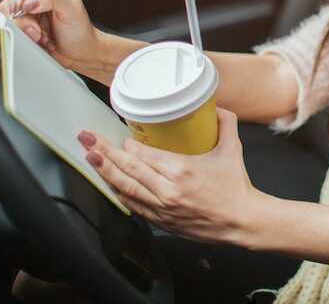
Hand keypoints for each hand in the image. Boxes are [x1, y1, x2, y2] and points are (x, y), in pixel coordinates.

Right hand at [0, 0, 99, 70]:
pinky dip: (21, 33)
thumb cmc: (79, 30)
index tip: (26, 5)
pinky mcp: (19, 20)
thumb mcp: (72, 9)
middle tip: (38, 26)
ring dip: (24, 26)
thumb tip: (30, 0)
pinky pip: (7, 23)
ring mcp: (26, 4)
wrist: (77, 51)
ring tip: (41, 33)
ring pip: (6, 10)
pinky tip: (36, 36)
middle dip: (24, 14)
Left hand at [77, 108, 264, 245]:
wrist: (241, 221)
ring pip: (125, 188)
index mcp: (182, 170)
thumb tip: (217, 107)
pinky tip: (109, 182)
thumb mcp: (233, 149)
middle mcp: (167, 190)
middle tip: (87, 138)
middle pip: (128, 168)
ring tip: (90, 157)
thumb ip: (225, 124)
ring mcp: (161, 207)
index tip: (122, 137)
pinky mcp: (161, 221)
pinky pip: (133, 205)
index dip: (128, 145)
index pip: (144, 154)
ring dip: (105, 171)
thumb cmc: (236, 187)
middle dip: (104, 151)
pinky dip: (119, 193)